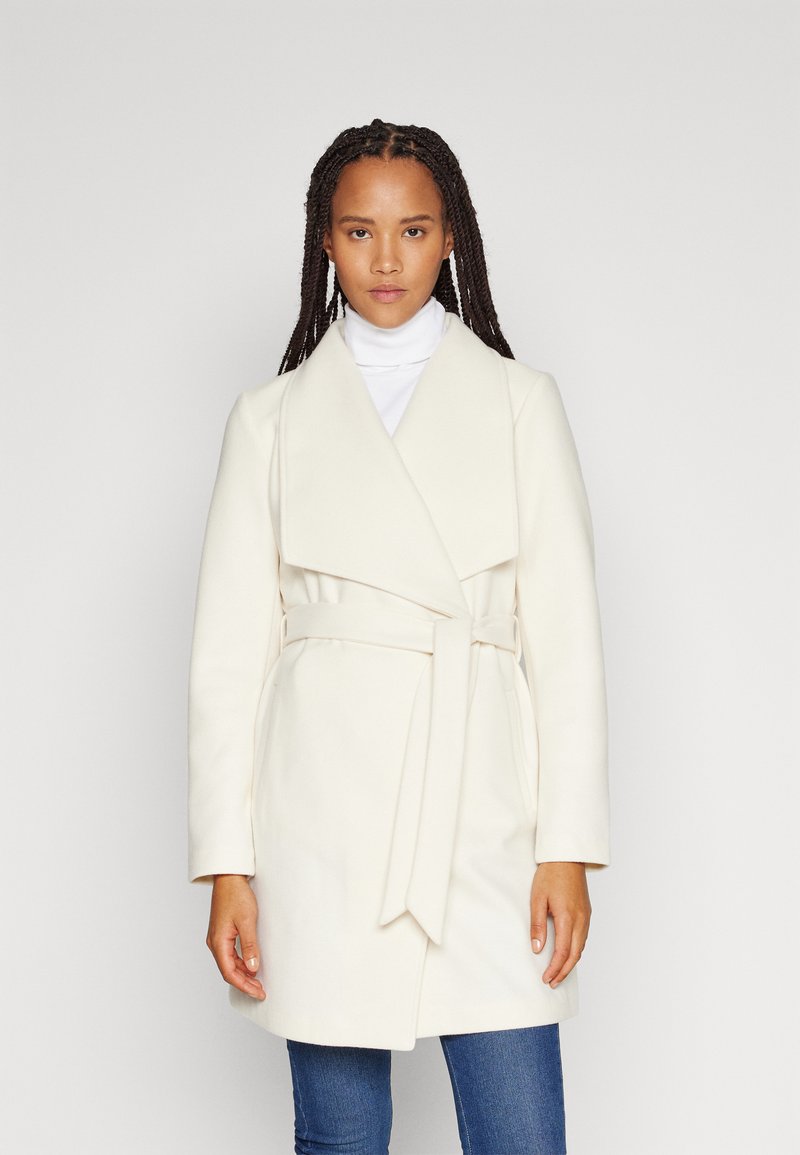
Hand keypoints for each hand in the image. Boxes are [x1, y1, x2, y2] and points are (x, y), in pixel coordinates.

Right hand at [206, 874, 266, 1000]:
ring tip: (258, 982)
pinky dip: (240, 963)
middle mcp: (215, 943)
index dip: (244, 985)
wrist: (229, 878)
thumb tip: (253, 968)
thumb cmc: (236, 896)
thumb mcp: (247, 921)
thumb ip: (250, 946)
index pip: (229, 972)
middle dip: (244, 983)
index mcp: (218, 942)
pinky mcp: (222, 934)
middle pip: (228, 971)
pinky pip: (230, 955)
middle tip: (260, 991)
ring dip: (243, 974)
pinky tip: (251, 966)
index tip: (258, 992)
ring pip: (229, 964)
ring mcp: (217, 938)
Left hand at [530, 862, 590, 987]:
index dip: (555, 968)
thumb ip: (538, 925)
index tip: (546, 978)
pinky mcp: (587, 913)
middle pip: (575, 954)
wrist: (567, 857)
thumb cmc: (550, 875)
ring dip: (571, 962)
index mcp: (567, 917)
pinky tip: (568, 954)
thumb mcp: (538, 899)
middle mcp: (580, 920)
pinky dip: (576, 950)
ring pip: (581, 947)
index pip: (563, 951)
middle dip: (564, 971)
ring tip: (558, 973)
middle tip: (552, 982)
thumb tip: (537, 948)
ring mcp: (586, 916)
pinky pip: (583, 938)